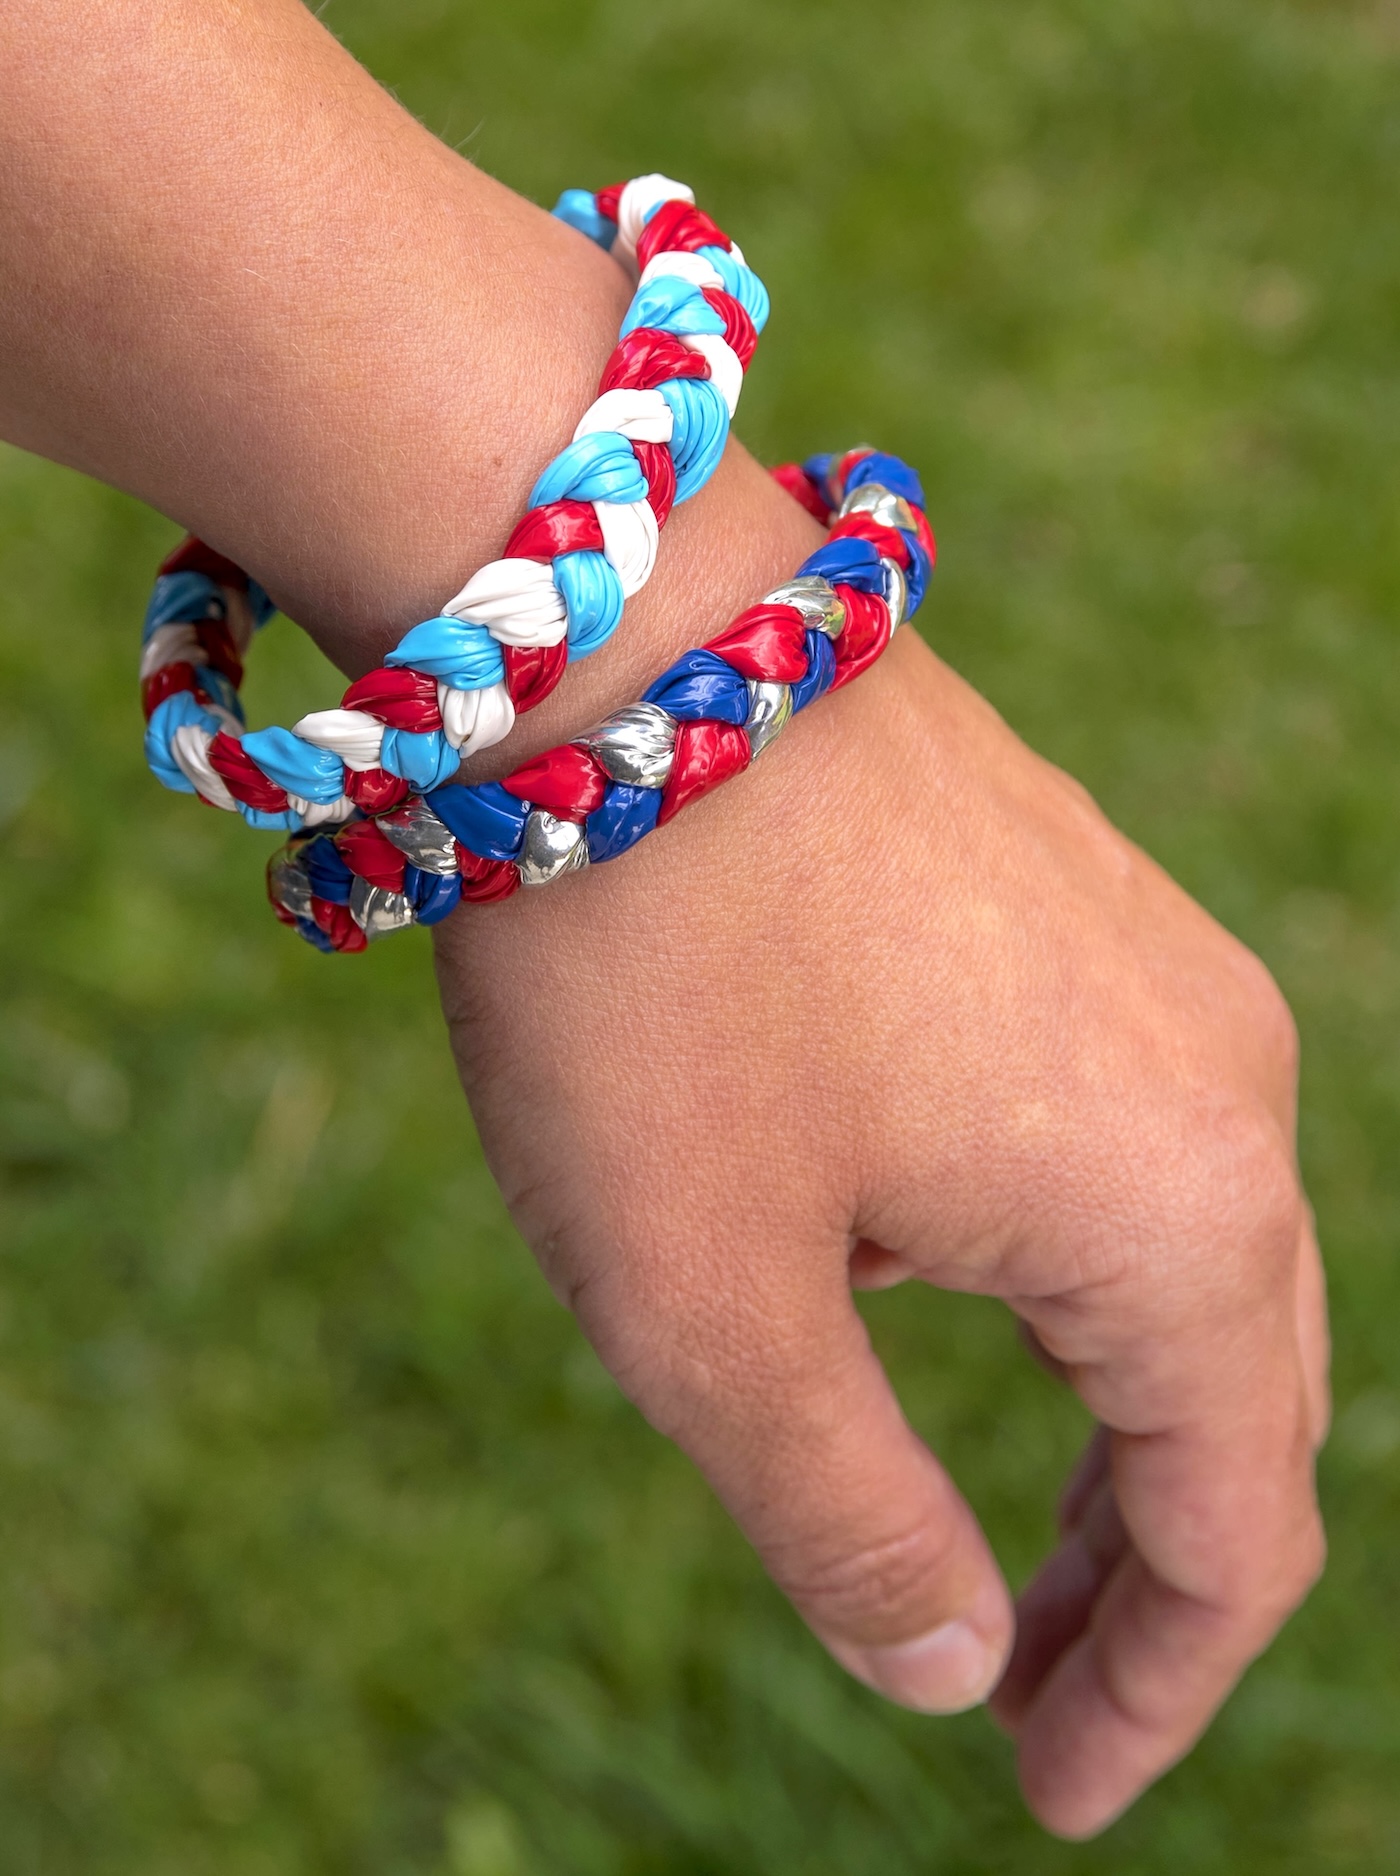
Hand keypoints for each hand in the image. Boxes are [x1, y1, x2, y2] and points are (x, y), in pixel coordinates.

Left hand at [434, 620, 1327, 1837]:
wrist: (610, 634)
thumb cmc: (649, 976)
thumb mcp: (712, 1308)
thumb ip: (852, 1523)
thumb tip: (951, 1672)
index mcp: (1183, 1215)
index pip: (1241, 1530)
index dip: (1156, 1693)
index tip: (1051, 1797)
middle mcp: (1222, 1082)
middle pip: (1240, 1394)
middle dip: (1147, 1566)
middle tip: (1034, 1686)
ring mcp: (1156, 963)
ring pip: (1184, 1256)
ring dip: (1110, 1412)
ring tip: (1008, 1522)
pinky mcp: (1070, 894)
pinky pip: (1116, 1127)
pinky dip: (1063, 1265)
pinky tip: (944, 1276)